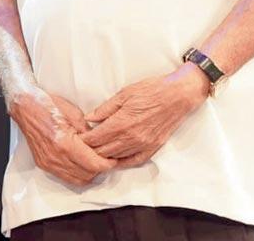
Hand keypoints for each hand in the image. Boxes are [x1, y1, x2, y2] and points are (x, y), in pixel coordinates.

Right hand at [9, 86, 116, 185]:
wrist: (26, 107)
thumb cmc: (48, 106)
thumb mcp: (75, 114)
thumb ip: (89, 133)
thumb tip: (99, 143)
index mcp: (65, 144)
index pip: (93, 164)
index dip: (107, 164)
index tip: (113, 160)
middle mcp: (56, 157)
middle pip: (87, 175)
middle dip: (99, 169)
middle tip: (105, 160)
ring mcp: (49, 162)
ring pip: (77, 180)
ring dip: (88, 174)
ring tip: (93, 162)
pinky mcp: (44, 164)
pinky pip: (64, 177)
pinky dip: (76, 174)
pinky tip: (80, 164)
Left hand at [80, 63, 209, 167]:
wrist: (178, 95)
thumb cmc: (151, 90)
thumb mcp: (124, 94)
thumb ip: (105, 109)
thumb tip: (88, 118)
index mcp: (121, 123)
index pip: (95, 139)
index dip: (83, 140)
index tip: (75, 139)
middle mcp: (131, 138)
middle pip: (103, 151)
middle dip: (90, 150)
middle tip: (81, 147)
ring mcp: (142, 145)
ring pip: (116, 157)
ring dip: (103, 156)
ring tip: (93, 153)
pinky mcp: (152, 148)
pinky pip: (133, 161)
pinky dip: (121, 162)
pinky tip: (114, 160)